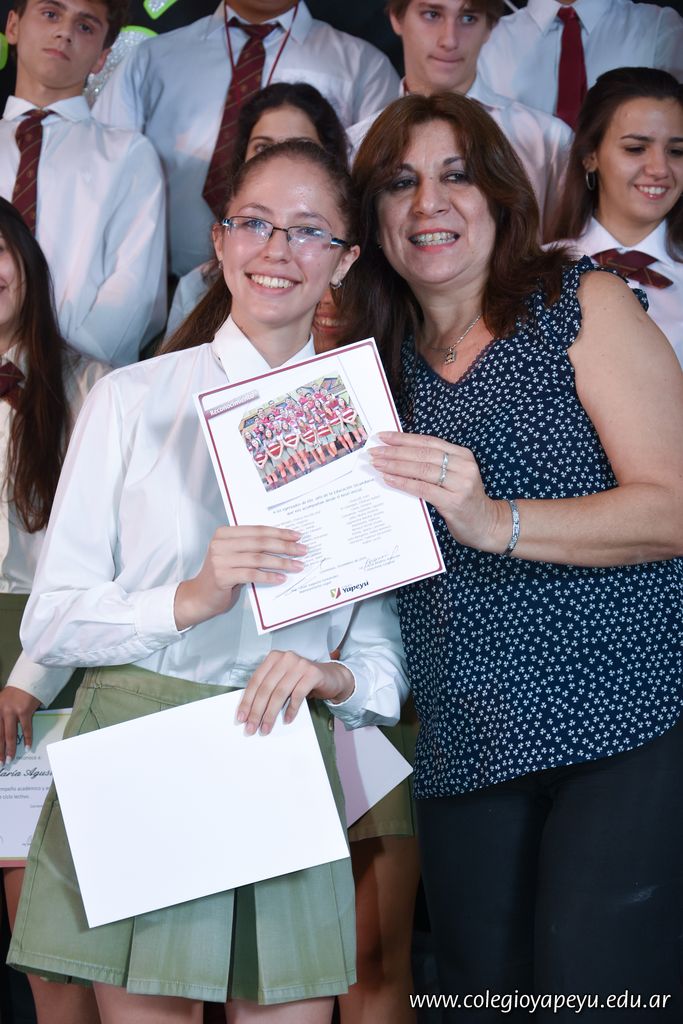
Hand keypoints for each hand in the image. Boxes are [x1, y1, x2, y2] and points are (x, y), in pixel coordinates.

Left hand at [0, 686, 40, 763]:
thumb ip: (1, 716)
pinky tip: (27, 747)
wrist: (29, 680)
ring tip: (10, 759)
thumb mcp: (2, 703)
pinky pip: (26, 728)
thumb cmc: (15, 692)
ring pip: (9, 734)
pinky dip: (27, 738)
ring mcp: (12, 711)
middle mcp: (1, 711)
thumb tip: (3, 734)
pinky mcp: (24, 711)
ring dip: (10, 748)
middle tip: (0, 762)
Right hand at [174, 525, 306, 629]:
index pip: (257, 530)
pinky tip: (281, 578)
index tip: (297, 536)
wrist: (200, 597)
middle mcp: (220, 543)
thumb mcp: (234, 556)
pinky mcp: (222, 576)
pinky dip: (268, 576)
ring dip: (281, 562)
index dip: (279, 532)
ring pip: (258, 558)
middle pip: (260, 543)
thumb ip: (251, 547)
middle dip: (284, 546)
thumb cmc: (222, 575)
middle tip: (302, 550)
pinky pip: (251, 574)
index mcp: (224, 533)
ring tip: (297, 566)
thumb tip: (283, 543)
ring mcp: (219, 559)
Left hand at [236, 651, 354, 735]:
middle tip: (251, 727)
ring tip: (266, 728)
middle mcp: (285, 658)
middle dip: (257, 711)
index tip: (241, 717)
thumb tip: (250, 712)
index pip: (255, 681)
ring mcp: (300, 664)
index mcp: (273, 658)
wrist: (330, 677)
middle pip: (266, 688)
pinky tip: (287, 719)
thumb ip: (268, 689)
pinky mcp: (313, 673)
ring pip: (280, 693)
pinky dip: (291, 710)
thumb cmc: (301, 681)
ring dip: (271, 714)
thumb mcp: (282, 681)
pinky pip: (298, 695)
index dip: (247, 701)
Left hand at [369, 431, 508, 551]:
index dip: (404, 438)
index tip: (383, 437)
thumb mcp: (453, 477)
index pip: (428, 442)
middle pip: (423, 454)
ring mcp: (460, 484)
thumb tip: (398, 457)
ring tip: (377, 464)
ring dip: (396, 465)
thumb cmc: (464, 500)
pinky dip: (404, 483)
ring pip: (422, 469)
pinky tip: (389, 479)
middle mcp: (463, 466)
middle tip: (374, 451)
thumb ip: (433, 466)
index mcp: (462, 455)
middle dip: (395, 451)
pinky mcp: (454, 502)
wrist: (487, 525)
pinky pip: (423, 489)